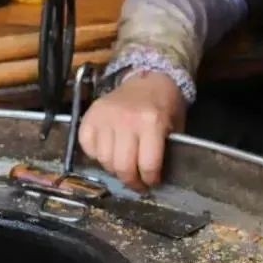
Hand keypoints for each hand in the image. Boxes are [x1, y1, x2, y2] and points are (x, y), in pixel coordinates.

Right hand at [78, 72, 187, 192]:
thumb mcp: (175, 127)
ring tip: (122, 166)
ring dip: (113, 169)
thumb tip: (152, 178)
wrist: (149, 78)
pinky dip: (96, 155)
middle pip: (122, 166)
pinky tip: (107, 152)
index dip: (149, 180)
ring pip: (104, 160)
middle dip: (130, 180)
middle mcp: (126, 120)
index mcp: (151, 122)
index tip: (150, 183)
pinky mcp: (89, 117)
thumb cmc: (164, 105)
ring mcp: (104, 118)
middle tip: (135, 182)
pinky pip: (87, 147)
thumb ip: (164, 151)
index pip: (147, 164)